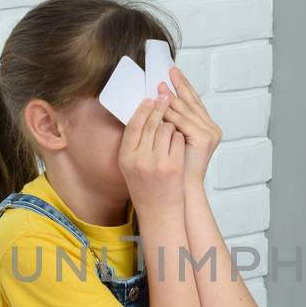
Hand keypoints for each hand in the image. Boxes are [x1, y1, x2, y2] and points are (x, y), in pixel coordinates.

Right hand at [118, 95, 186, 218]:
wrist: (158, 211)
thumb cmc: (145, 186)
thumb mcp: (131, 166)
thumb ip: (134, 144)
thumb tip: (141, 115)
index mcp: (126, 157)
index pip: (133, 126)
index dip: (142, 110)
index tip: (149, 99)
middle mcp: (139, 159)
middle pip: (151, 124)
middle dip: (159, 107)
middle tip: (165, 95)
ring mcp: (157, 163)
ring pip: (167, 129)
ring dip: (171, 125)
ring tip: (171, 128)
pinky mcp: (173, 166)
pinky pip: (178, 140)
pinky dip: (180, 137)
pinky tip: (179, 141)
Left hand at [158, 69, 221, 183]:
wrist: (182, 191)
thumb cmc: (175, 169)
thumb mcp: (173, 141)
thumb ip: (171, 123)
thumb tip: (158, 100)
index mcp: (206, 128)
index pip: (194, 102)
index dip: (184, 86)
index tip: (172, 72)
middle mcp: (212, 128)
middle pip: (193, 101)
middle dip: (179, 86)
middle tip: (167, 71)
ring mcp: (210, 134)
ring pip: (186, 110)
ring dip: (172, 97)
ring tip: (160, 86)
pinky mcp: (204, 139)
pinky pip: (183, 122)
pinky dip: (171, 113)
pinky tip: (161, 105)